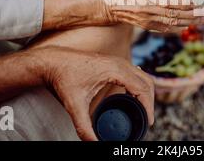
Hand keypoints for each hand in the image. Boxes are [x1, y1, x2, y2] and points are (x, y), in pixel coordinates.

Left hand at [38, 47, 154, 140]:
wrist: (53, 60)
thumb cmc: (63, 77)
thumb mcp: (74, 105)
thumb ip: (84, 127)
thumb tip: (93, 143)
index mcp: (115, 70)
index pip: (142, 88)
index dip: (148, 106)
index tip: (149, 122)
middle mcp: (119, 63)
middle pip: (146, 81)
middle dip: (150, 101)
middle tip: (147, 120)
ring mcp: (117, 61)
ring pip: (142, 76)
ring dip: (146, 92)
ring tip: (142, 111)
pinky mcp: (113, 62)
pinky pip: (134, 73)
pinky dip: (139, 86)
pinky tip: (132, 98)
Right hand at [104, 0, 203, 32]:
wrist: (111, 5)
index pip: (171, 2)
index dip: (187, 3)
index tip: (199, 2)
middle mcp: (149, 11)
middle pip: (176, 14)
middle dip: (194, 15)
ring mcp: (148, 21)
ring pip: (174, 24)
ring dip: (190, 23)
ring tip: (203, 20)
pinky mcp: (148, 27)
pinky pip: (167, 29)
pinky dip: (179, 27)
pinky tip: (188, 24)